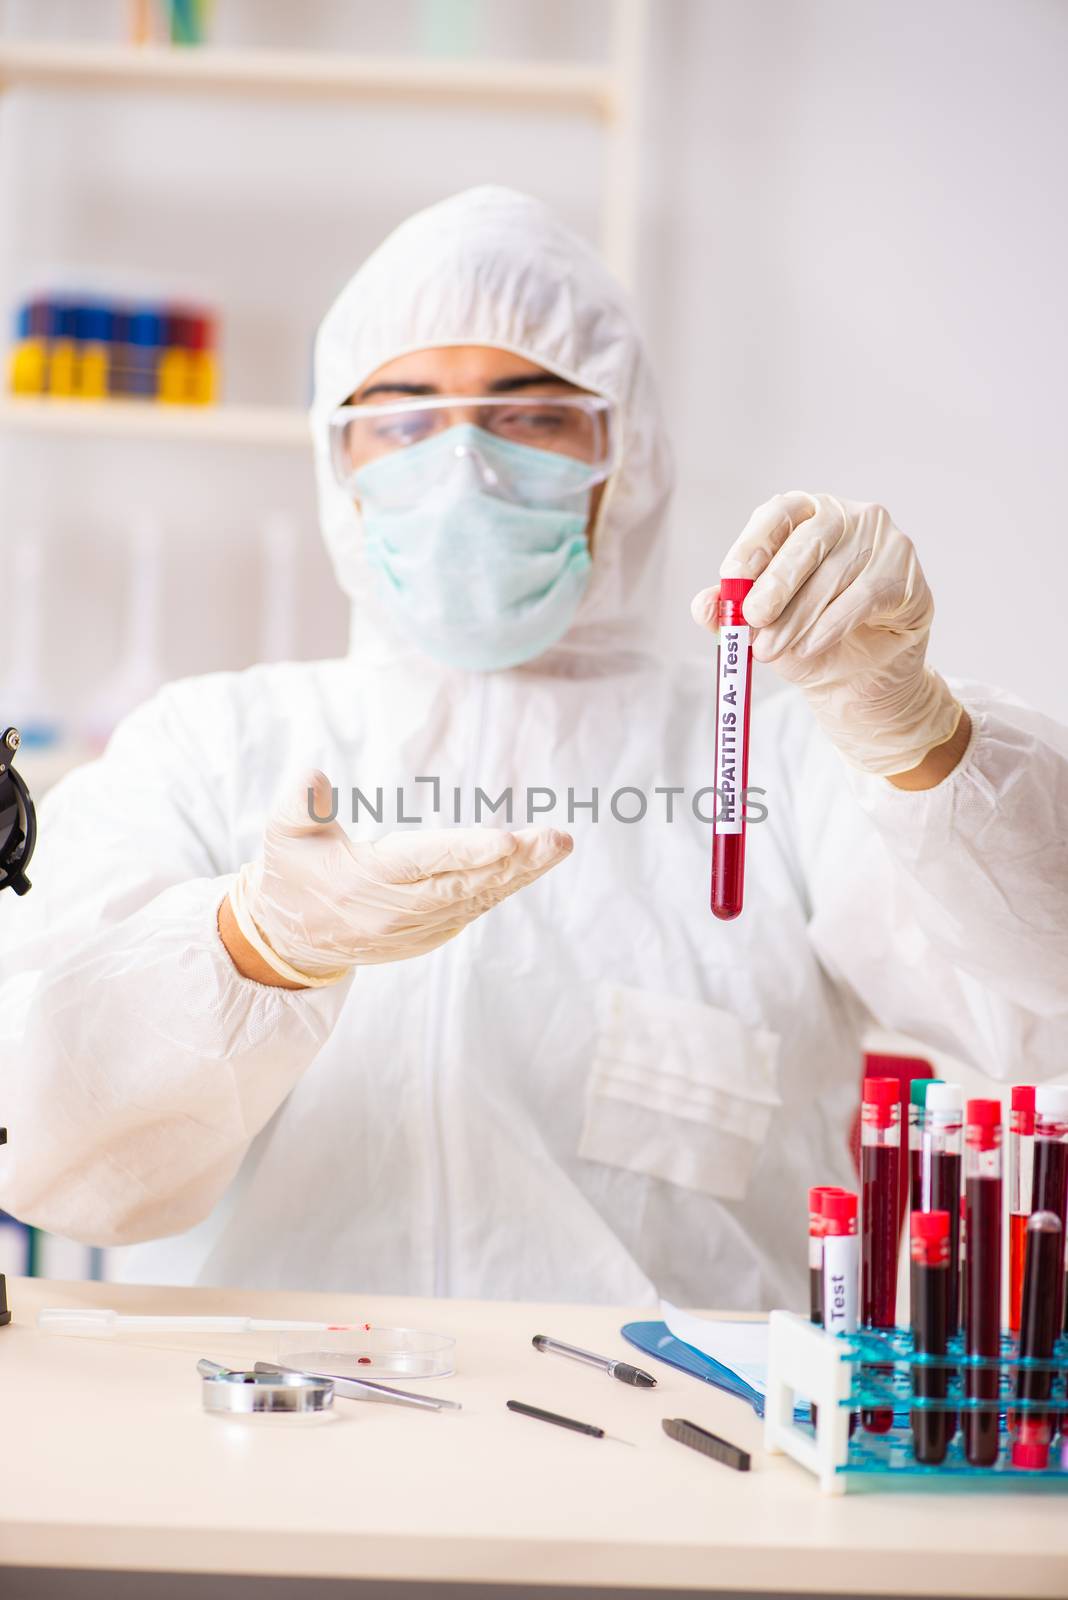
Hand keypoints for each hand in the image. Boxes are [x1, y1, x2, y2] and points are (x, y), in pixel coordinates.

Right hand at [227, 772, 571, 985]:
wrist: (291, 939)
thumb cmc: (290, 873)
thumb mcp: (281, 835)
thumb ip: (298, 804)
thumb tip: (315, 777)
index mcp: (363, 881)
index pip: (422, 864)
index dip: (467, 852)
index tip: (508, 840)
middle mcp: (395, 912)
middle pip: (465, 884)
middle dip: (516, 861)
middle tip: (557, 838)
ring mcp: (415, 929)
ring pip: (477, 899)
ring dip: (521, 873)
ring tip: (558, 845)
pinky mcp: (428, 936)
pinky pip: (473, 909)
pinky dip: (504, 887)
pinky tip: (533, 864)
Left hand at [691, 491, 962, 777]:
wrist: (858, 679)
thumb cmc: (806, 638)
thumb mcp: (762, 628)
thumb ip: (731, 613)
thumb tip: (703, 605)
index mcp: (804, 516)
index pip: (778, 513)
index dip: (754, 542)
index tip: (731, 576)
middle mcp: (845, 517)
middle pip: (809, 541)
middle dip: (776, 584)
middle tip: (752, 619)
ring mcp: (881, 540)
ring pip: (835, 574)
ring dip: (799, 617)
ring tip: (772, 650)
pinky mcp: (905, 572)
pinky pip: (867, 595)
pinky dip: (833, 624)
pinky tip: (812, 646)